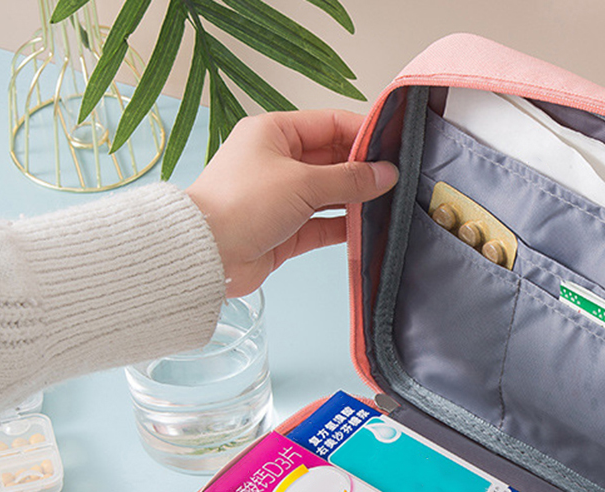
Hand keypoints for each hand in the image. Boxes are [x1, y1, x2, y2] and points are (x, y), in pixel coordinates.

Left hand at [186, 109, 397, 296]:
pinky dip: (344, 226)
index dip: (363, 133)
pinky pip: (324, 224)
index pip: (329, 123)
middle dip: (363, 170)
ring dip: (356, 200)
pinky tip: (368, 228)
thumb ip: (349, 179)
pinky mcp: (286, 230)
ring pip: (330, 193)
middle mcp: (278, 161)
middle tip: (396, 179)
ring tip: (389, 204)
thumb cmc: (241, 205)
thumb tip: (386, 174)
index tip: (393, 146)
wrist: (208, 253)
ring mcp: (283, 197)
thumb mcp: (302, 182)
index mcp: (274, 133)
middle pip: (333, 159)